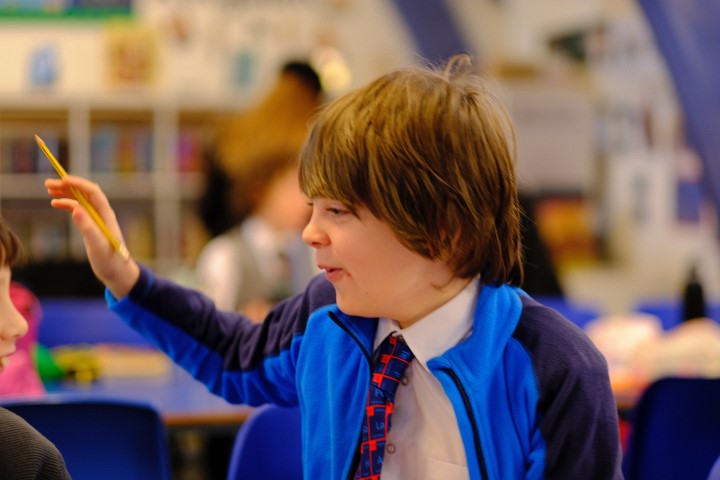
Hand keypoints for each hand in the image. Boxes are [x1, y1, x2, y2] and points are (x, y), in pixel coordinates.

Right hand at [45, 175, 139, 298]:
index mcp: (106, 215)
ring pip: (80, 200)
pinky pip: (78, 210)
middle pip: (85, 193)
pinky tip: (55, 203)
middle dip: (68, 186)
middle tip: (48, 184)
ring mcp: (96, 219)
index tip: (62, 180)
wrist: (117, 272)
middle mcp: (102, 214)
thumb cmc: (110, 260)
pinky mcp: (91, 226)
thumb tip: (76, 208)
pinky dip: (67, 205)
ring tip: (49, 189)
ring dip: (66, 193)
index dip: (78, 184)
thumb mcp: (97, 245)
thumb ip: (87, 227)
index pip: (93, 192)